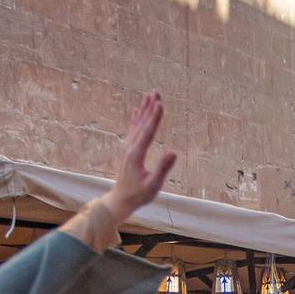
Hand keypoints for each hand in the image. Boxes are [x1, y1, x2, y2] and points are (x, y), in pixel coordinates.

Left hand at [102, 91, 177, 223]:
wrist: (120, 200)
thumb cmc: (138, 195)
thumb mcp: (153, 185)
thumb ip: (162, 168)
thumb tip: (174, 152)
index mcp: (136, 155)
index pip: (148, 132)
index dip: (155, 117)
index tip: (161, 104)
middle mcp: (130, 148)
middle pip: (142, 124)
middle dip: (150, 108)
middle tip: (156, 93)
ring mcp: (127, 148)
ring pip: (136, 124)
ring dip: (143, 109)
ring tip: (149, 95)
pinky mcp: (127, 150)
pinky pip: (132, 130)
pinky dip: (135, 118)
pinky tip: (136, 110)